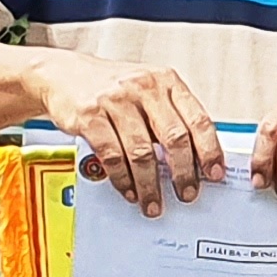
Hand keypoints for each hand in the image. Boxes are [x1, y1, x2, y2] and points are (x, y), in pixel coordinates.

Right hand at [34, 51, 223, 213]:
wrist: (62, 74)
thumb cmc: (113, 88)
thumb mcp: (149, 91)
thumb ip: (172, 117)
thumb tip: (198, 158)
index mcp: (166, 81)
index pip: (198, 119)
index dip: (210, 150)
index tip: (215, 174)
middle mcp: (144, 87)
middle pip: (174, 138)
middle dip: (183, 173)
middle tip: (187, 194)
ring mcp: (115, 101)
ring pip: (142, 152)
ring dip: (150, 184)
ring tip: (154, 202)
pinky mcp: (89, 116)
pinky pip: (112, 155)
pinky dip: (123, 179)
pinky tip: (129, 190)